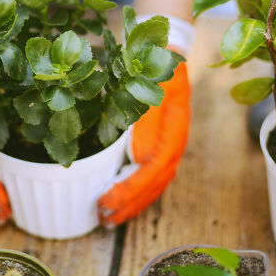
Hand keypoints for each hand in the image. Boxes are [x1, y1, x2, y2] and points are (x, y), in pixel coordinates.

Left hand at [98, 60, 189, 225]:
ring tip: (109, 219)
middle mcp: (173, 146)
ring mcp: (170, 148)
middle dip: (127, 205)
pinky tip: (123, 203)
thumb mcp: (149, 89)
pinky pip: (153, 178)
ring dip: (132, 205)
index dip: (128, 190)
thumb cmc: (154, 71)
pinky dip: (137, 194)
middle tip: (102, 218)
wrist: (167, 56)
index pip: (150, 171)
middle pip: (153, 185)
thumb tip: (140, 159)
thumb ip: (145, 122)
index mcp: (172, 134)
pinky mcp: (163, 147)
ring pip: (154, 186)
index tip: (105, 201)